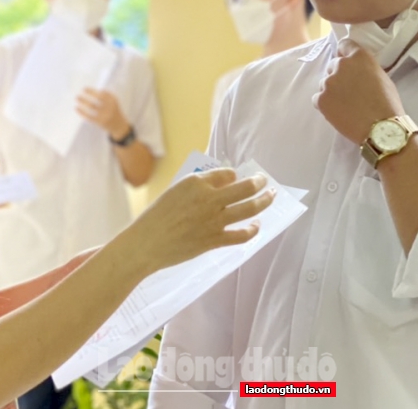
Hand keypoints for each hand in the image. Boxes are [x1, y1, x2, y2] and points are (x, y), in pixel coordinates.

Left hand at [77, 88, 130, 138]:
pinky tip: (76, 108)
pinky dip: (82, 112)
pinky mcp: (100, 122)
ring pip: (92, 106)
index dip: (92, 91)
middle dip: (88, 94)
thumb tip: (93, 90)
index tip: (84, 89)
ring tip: (77, 98)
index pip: (102, 93)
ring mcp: (105, 115)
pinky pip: (89, 116)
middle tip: (78, 93)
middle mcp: (109, 107)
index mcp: (113, 100)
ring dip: (83, 102)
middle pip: (97, 98)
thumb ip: (107, 95)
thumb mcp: (114, 102)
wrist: (119, 126)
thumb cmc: (113, 111)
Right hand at [124, 168, 274, 274]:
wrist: (146, 244)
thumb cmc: (155, 218)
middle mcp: (210, 198)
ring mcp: (215, 220)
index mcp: (196, 182)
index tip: (238, 178)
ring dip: (264, 201)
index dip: (235, 175)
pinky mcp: (215, 239)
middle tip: (265, 182)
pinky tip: (257, 226)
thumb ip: (196, 189)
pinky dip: (252, 230)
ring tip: (271, 197)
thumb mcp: (174, 193)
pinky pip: (242, 234)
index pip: (227, 173)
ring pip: (249, 208)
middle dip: (259, 183)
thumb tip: (218, 187)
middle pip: (245, 187)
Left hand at [312, 40, 403, 144]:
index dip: (345, 55)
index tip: (348, 65)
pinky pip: (318, 99)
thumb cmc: (387, 103)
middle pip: (333, 65)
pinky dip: (325, 104)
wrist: (381, 128)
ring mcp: (328, 82)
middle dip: (339, 75)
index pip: (344, 45)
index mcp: (358, 56)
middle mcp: (340, 65)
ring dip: (332, 90)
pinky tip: (338, 112)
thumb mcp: (381, 76)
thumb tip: (356, 70)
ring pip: (324, 83)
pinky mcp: (320, 99)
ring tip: (345, 105)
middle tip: (349, 90)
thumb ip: (365, 68)